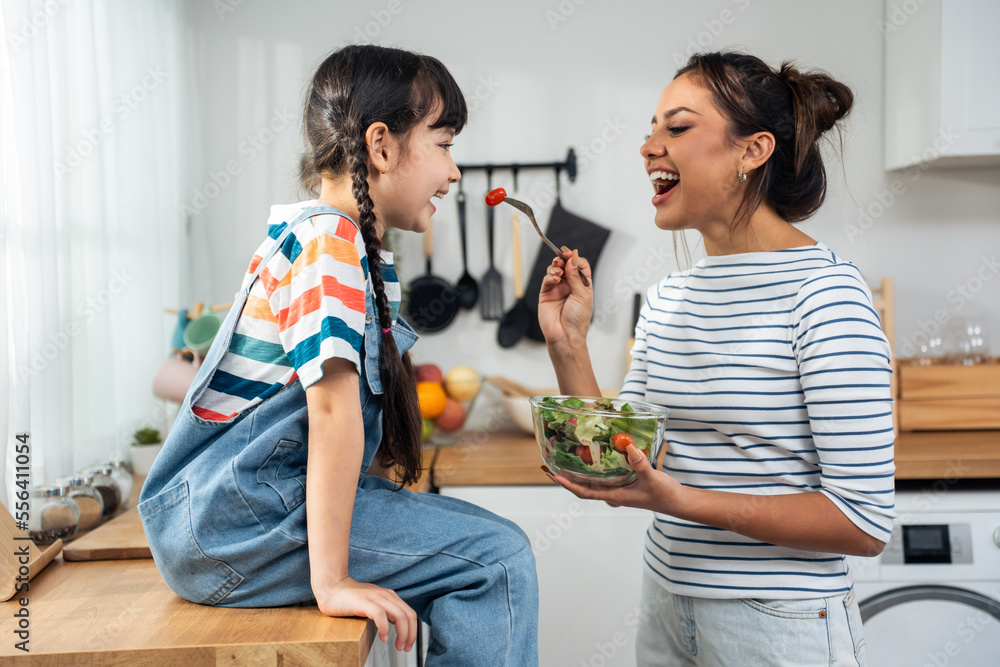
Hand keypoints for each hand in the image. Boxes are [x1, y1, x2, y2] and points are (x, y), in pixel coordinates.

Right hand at [313, 576, 417, 651]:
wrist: (331, 587)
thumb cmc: (349, 598)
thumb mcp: (373, 602)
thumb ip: (384, 609)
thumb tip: (394, 623)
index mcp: (389, 596)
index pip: (410, 613)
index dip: (413, 630)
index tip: (408, 643)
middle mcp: (386, 596)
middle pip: (408, 615)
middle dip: (410, 634)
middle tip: (404, 648)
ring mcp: (376, 598)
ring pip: (399, 616)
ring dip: (402, 634)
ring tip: (397, 645)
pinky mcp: (364, 602)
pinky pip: (381, 615)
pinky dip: (385, 628)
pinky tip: (383, 638)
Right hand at [538, 248, 592, 347]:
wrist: (565, 335)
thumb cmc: (578, 319)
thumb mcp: (582, 294)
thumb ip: (576, 275)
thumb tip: (573, 256)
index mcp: (583, 285)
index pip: (580, 265)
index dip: (575, 258)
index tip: (571, 254)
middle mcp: (570, 285)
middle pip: (566, 265)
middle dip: (563, 259)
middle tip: (561, 257)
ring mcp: (557, 289)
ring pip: (555, 270)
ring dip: (555, 266)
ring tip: (557, 270)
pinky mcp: (546, 294)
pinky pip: (547, 279)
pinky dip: (550, 275)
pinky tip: (554, 278)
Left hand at [543, 444, 682, 513]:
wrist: (678, 501)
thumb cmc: (665, 494)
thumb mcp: (652, 477)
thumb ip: (640, 463)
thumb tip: (628, 447)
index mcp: (615, 495)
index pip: (585, 492)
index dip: (568, 484)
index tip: (554, 475)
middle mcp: (612, 493)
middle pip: (582, 488)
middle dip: (564, 478)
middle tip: (548, 466)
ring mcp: (617, 489)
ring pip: (591, 483)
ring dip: (576, 474)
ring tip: (563, 460)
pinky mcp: (624, 483)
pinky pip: (603, 477)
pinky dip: (593, 470)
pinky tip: (591, 459)